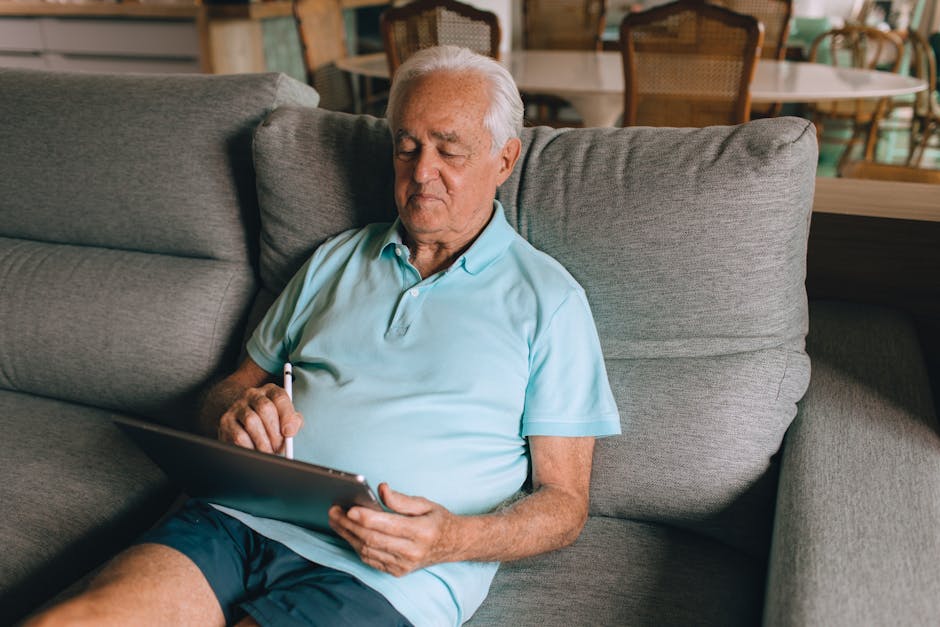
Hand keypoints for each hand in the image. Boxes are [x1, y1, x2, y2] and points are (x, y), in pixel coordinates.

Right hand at [217, 382, 302, 453]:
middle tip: (278, 448)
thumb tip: (290, 431)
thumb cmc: (269, 422)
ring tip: (268, 452)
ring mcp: (237, 405)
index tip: (289, 433)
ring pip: (251, 421)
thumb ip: (293, 423)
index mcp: (271, 391)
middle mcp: (253, 394)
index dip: (286, 415)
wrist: (241, 419)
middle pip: (265, 408)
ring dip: (262, 442)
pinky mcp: (226, 420)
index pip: (280, 397)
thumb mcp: (284, 419)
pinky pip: (239, 435)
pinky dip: (250, 447)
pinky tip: (255, 451)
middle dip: (274, 432)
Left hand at [328, 483, 461, 576]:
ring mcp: (404, 565)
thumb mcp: (425, 504)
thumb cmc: (438, 521)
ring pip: (368, 551)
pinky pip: (371, 560)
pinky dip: (357, 546)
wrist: (454, 545)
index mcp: (421, 532)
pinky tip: (349, 533)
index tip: (349, 508)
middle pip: (372, 539)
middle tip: (334, 512)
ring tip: (336, 520)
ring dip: (348, 535)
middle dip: (349, 525)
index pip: (387, 525)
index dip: (365, 517)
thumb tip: (381, 489)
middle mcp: (412, 552)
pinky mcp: (398, 571)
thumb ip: (401, 499)